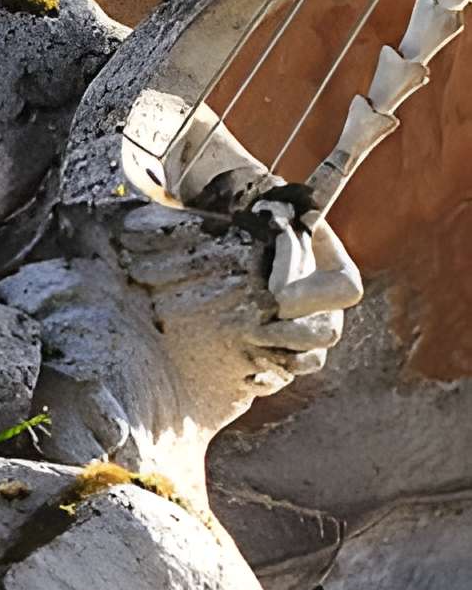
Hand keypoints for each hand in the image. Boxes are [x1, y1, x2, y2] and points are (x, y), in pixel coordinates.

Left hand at [112, 198, 359, 387]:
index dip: (312, 296)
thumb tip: (275, 211)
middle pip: (327, 333)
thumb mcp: (277, 210)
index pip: (344, 290)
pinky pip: (286, 379)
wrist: (245, 249)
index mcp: (336, 274)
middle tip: (257, 328)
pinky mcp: (286, 357)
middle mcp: (329, 309)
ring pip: (310, 361)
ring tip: (253, 349)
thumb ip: (285, 210)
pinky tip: (247, 375)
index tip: (276, 295)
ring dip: (282, 359)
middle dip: (292, 334)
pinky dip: (268, 379)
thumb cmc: (264, 224)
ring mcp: (310, 336)